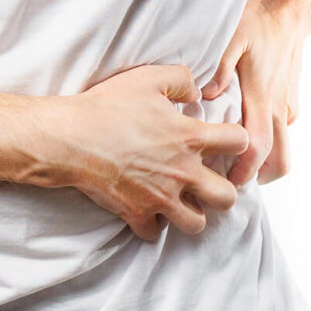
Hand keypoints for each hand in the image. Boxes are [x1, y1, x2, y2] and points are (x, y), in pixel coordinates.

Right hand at [22, 64, 248, 240]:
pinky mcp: (136, 213)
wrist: (70, 138)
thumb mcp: (148, 78)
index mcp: (190, 138)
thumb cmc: (108, 106)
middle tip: (206, 182)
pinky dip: (152, 224)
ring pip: (196, 224)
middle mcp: (183, 172)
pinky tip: (147, 208)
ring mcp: (160, 197)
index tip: (223, 141)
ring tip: (180, 201)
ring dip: (191, 213)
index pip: (240, 143)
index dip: (236, 140)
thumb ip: (181, 79)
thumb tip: (196, 92)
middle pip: (228, 198)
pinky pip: (155, 232)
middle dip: (222, 191)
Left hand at [201, 0, 306, 185]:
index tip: (227, 182)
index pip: (259, 147)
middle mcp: (278, 108)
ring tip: (234, 162)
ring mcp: (286, 108)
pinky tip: (243, 133)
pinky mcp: (290, 104)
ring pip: (282, 149)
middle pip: (280, 161)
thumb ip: (219, 68)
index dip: (246, 171)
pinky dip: (267, 142)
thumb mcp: (232, 39)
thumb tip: (206, 94)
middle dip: (259, 178)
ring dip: (263, 162)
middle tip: (232, 180)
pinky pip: (281, 132)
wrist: (288, 14)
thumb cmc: (257, 24)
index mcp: (261, 97)